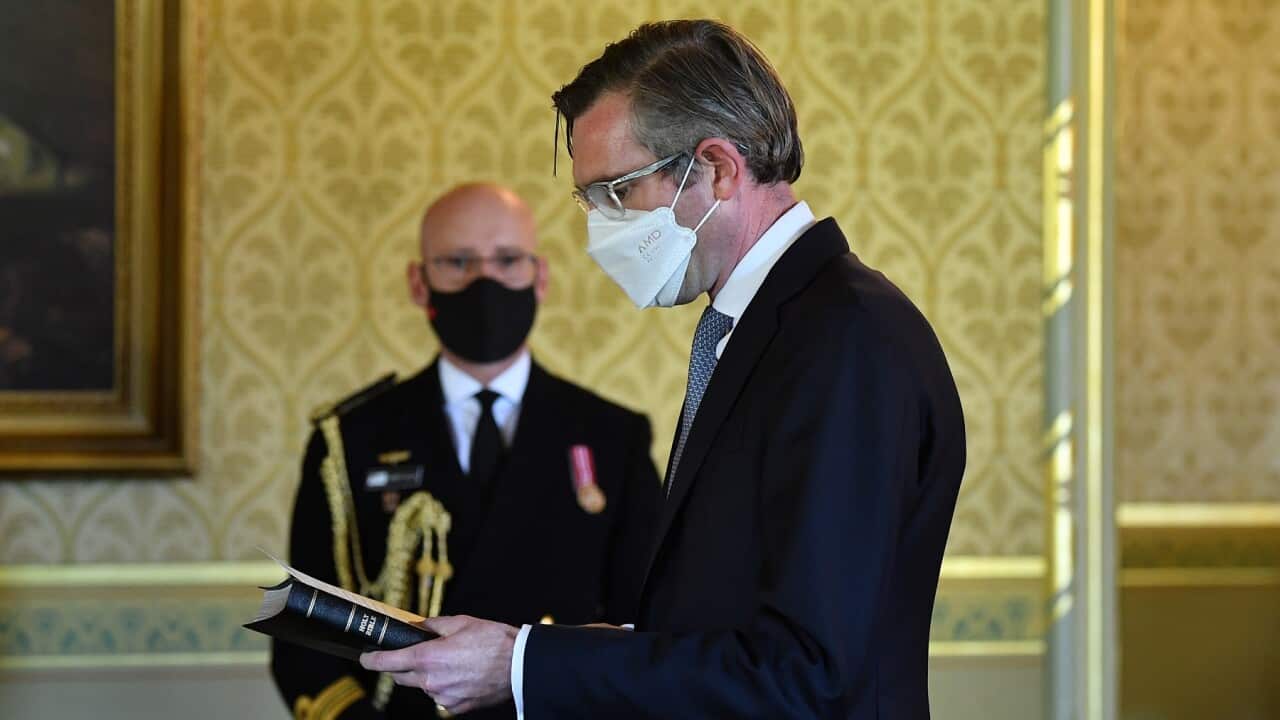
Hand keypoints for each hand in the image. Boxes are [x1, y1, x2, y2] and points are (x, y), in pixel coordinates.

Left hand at [360, 615, 517, 714]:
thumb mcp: (460, 623)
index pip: (388, 662)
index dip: (372, 660)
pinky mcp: (455, 707)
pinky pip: (440, 696)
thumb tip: (416, 627)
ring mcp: (443, 697)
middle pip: (401, 677)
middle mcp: (431, 682)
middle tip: (413, 654)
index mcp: (428, 658)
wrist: (519, 665)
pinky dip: (444, 686)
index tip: (365, 657)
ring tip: (451, 662)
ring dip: (427, 676)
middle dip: (401, 666)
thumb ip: (432, 626)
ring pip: (423, 686)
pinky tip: (461, 675)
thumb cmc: (492, 640)